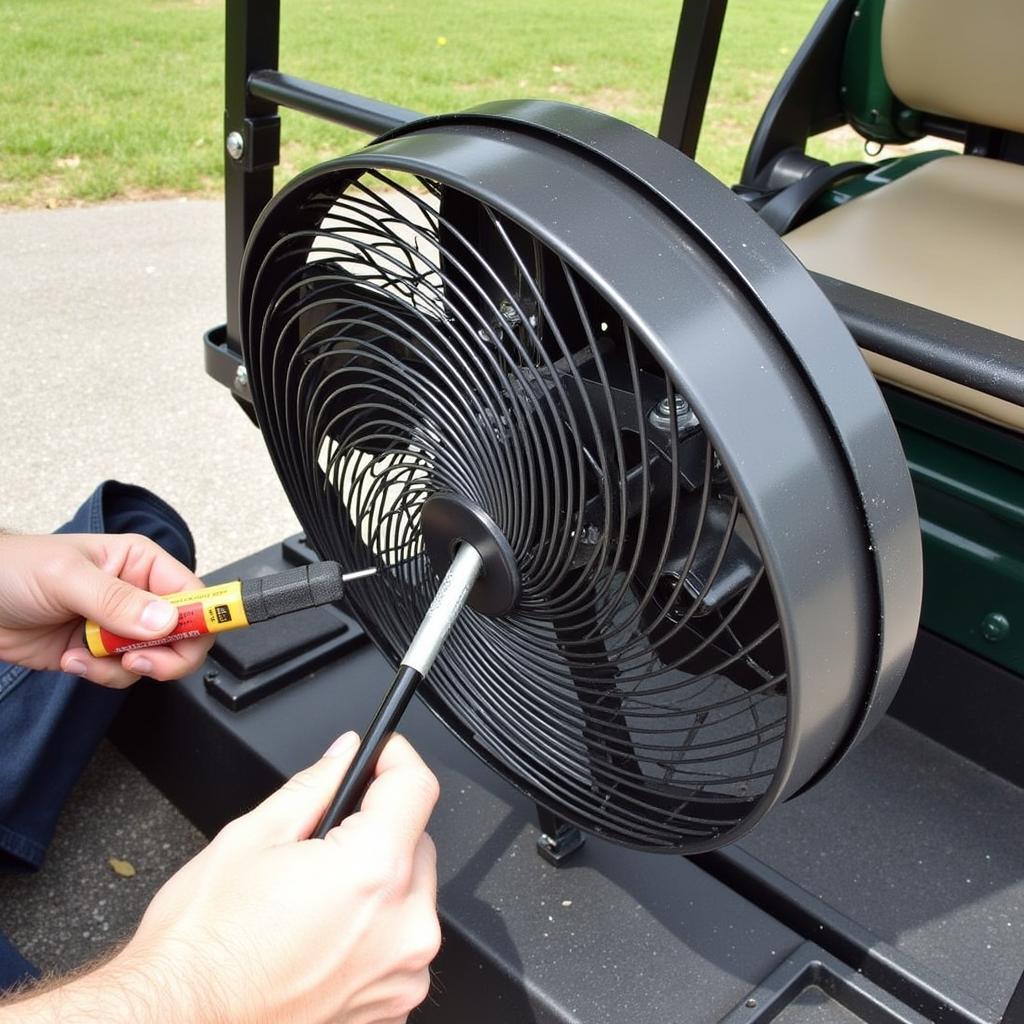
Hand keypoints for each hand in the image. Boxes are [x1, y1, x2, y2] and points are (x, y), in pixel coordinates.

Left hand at [0, 532, 212, 686]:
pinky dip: (100, 675)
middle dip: (165, 655)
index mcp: (142, 564)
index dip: (203, 618)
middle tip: (138, 663)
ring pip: (155, 660)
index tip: (195, 638)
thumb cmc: (11, 570)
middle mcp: (138, 595)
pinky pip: (121, 675)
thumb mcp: (65, 577)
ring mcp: (120, 626)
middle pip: (186, 634)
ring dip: (121, 668)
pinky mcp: (99, 653)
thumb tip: (165, 622)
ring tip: (85, 656)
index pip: (193, 594)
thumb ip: (116, 600)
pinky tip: (71, 660)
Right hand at [0, 733, 441, 1023]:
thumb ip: (313, 786)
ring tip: (315, 895)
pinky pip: (399, 941)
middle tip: (324, 840)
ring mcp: (402, 972)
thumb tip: (344, 756)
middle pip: (417, 842)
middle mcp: (403, 925)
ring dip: (378, 882)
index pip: (417, 787)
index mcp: (372, 872)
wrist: (179, 1022)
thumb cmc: (204, 946)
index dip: (395, 758)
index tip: (380, 754)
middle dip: (379, 828)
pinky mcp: (392, 1005)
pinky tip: (323, 933)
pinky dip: (374, 929)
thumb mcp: (251, 837)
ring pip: (411, 893)